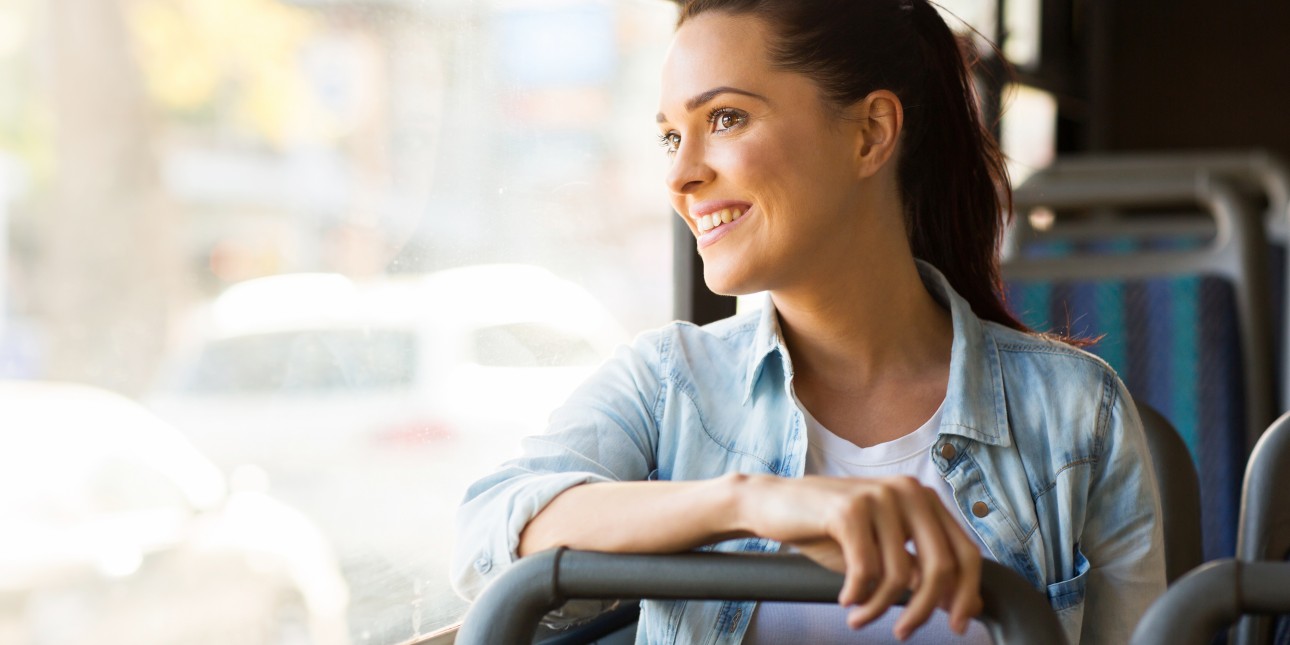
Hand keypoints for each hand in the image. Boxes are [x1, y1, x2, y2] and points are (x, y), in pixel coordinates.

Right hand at [737, 474, 982, 638]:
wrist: (772, 504)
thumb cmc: (828, 529)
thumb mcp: (883, 552)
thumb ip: (921, 570)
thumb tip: (969, 606)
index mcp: (923, 499)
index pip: (966, 552)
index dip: (966, 595)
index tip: (955, 625)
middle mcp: (908, 491)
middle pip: (941, 567)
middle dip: (924, 610)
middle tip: (903, 632)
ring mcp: (879, 497)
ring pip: (900, 575)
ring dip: (879, 607)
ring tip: (860, 617)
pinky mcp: (850, 510)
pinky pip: (867, 571)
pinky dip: (857, 595)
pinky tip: (845, 599)